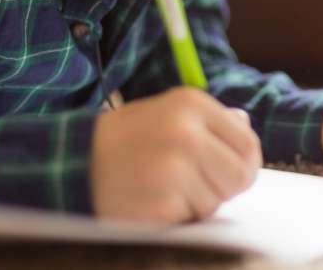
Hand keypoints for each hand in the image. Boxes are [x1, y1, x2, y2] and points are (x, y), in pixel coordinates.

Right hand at [91, 87, 261, 222]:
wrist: (74, 164)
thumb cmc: (127, 140)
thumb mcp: (168, 114)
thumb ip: (211, 122)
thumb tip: (244, 124)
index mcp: (192, 104)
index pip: (248, 144)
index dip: (243, 164)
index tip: (226, 172)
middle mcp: (185, 132)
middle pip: (240, 176)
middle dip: (222, 187)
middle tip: (192, 184)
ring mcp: (172, 168)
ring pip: (216, 201)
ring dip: (196, 204)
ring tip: (164, 188)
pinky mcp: (159, 202)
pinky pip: (190, 219)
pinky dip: (176, 217)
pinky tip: (152, 201)